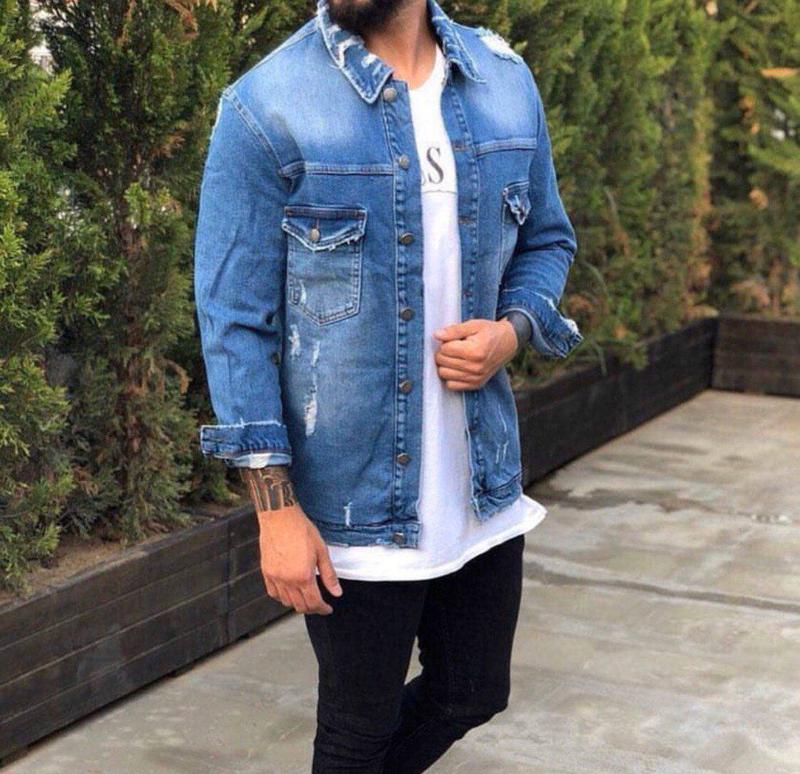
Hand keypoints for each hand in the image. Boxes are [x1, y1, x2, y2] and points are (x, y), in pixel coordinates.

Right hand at [240, 467, 341, 614]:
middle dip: (312, 608)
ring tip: (305, 597)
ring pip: (286, 602)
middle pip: (300, 606)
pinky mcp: (266, 572)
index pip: (314, 603)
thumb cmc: (301, 530)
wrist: (280, 517)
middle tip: (319, 604)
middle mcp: (287, 580)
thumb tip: (336, 592)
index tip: (327, 608)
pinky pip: (273, 593)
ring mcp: (275, 577)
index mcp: (303, 576)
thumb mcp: (321, 551)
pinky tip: (289, 590)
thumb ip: (329, 575)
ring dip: (297, 603)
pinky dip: (282, 596)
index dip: (323, 609)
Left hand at [433, 317, 517, 389]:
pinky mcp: (476, 385)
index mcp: (475, 351)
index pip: (444, 349)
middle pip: (442, 362)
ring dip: (445, 364)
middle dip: (443, 353)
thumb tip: (437, 335)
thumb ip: (454, 330)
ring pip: (444, 374)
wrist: (508, 344)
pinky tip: (457, 367)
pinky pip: (451, 385)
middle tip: (453, 347)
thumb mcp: (474, 325)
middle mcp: (476, 367)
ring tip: (455, 356)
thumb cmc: (489, 332)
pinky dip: (451, 376)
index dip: (445, 342)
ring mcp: (476, 378)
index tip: (454, 339)